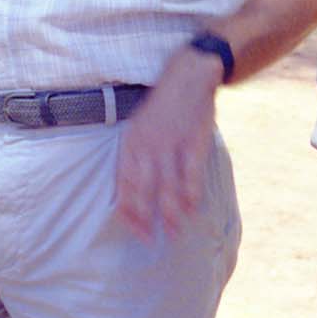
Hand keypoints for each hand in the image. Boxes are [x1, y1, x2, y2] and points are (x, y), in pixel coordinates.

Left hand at [115, 48, 219, 239]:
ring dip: (171, 214)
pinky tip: (192, 209)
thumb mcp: (138, 126)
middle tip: (150, 240)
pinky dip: (191, 195)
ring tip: (175, 233)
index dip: (127, 210)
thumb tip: (130, 189)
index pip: (124, 185)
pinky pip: (191, 176)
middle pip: (144, 192)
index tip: (133, 229)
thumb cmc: (162, 106)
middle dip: (146, 219)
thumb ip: (134, 156)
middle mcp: (148, 147)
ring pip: (168, 188)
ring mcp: (171, 145)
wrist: (188, 76)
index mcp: (131, 143)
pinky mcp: (193, 143)